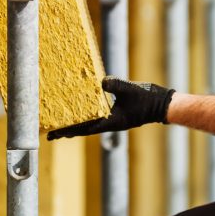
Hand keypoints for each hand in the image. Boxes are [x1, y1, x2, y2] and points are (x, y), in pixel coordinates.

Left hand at [46, 77, 175, 139]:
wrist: (163, 104)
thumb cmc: (148, 99)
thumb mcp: (130, 90)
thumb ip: (115, 85)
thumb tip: (101, 80)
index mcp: (111, 122)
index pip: (85, 128)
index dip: (69, 131)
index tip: (54, 134)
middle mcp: (110, 123)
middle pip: (84, 129)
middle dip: (68, 131)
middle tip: (51, 134)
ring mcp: (114, 120)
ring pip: (90, 125)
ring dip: (76, 125)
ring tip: (62, 126)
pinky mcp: (118, 115)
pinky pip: (98, 117)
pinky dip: (88, 117)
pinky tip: (83, 112)